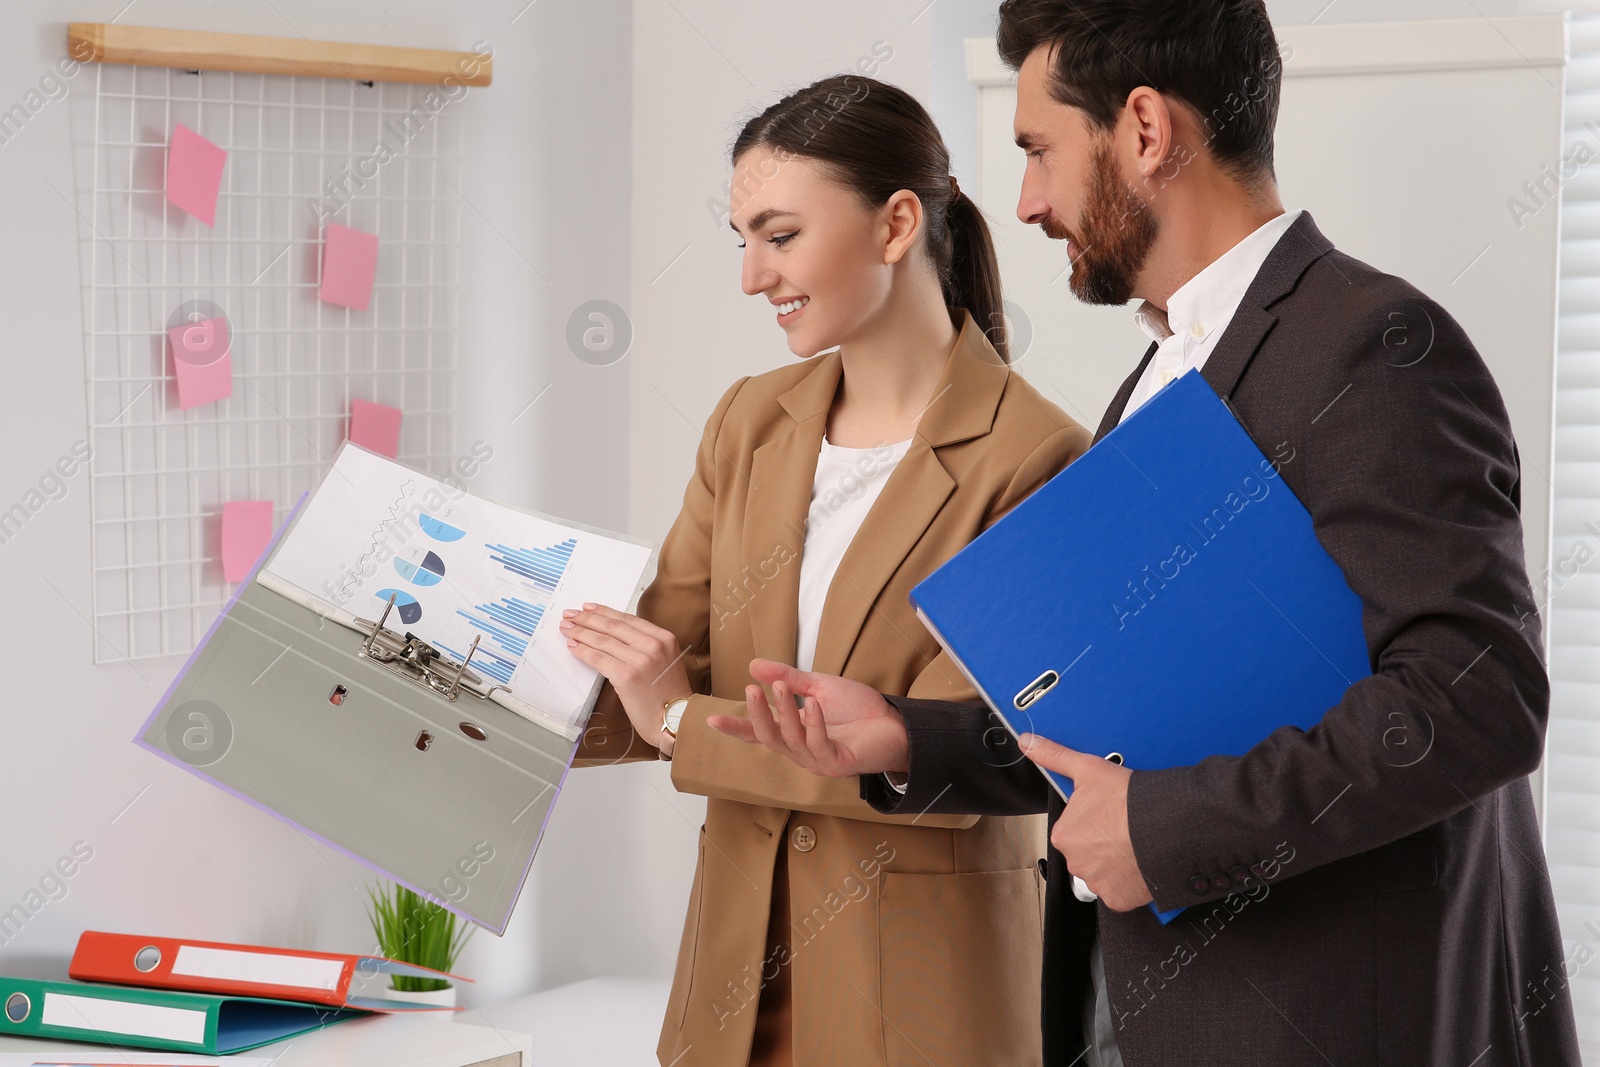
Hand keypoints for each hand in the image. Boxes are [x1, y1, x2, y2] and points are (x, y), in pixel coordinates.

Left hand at [562, 602, 690, 753]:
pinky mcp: (626, 676)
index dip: (604, 612)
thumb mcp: (667, 660)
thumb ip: (647, 646)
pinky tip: (573, 646)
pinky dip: (583, 651)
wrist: (676, 719)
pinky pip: (598, 659)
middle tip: (570, 615)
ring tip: (566, 628)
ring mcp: (640, 660)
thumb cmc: (670, 695)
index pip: (627, 619)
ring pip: (603, 640)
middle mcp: (653, 645)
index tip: (588, 608)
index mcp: (664, 638)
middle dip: (587, 619)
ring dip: (581, 632)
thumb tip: (615, 637)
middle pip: (612, 626)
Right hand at [705, 658, 910, 775]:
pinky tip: (812, 705)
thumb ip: (789, 678)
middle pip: (769, 737)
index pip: (758, 732)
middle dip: (757, 714)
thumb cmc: (859, 709)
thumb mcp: (819, 686)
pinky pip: (819, 745)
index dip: (735, 726)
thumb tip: (754, 665)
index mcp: (793, 733)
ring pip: (790, 740)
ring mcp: (817, 760)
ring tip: (780, 687)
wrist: (896, 724)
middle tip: (750, 689)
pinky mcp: (837, 763)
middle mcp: (800, 750)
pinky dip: (814, 724)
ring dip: (784, 713)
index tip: (710, 718)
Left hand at [1019, 733, 1153, 910]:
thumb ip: (1054, 756)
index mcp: (1063, 835)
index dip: (1093, 822)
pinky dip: (1129, 883)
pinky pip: (1121, 892)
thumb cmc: (1127, 799)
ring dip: (1116, 864)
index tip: (1109, 815)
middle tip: (1124, 830)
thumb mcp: (1088, 769)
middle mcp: (1075, 863)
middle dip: (1104, 844)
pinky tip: (1140, 864)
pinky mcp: (1118, 899)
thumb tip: (1027, 742)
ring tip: (1135, 846)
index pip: (1074, 831)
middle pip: (1088, 854)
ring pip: (1105, 873)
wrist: (1165, 824)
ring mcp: (1097, 883)